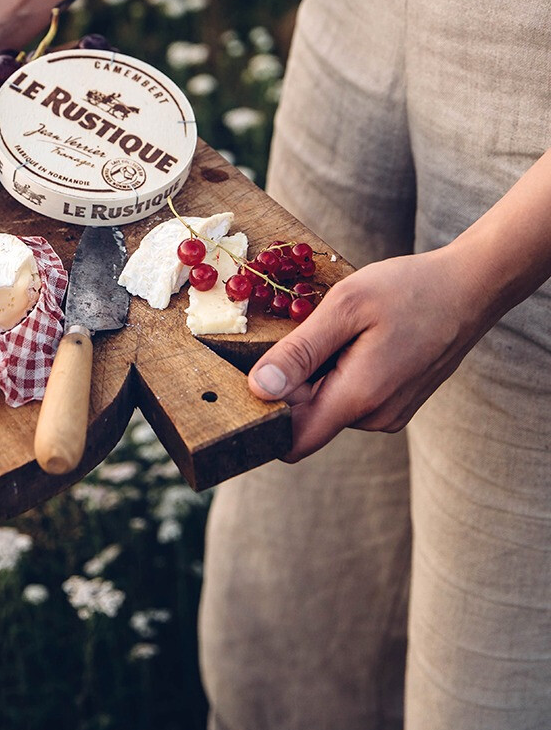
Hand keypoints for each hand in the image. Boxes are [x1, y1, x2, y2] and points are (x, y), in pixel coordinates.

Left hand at [247, 244, 497, 461]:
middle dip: (296, 380)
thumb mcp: (346, 307)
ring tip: (343, 329)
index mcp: (359, 398)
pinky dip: (342, 370)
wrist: (470, 288)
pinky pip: (351, 396)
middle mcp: (375, 419)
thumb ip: (299, 352)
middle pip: (308, 417)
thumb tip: (258, 389)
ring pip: (329, 405)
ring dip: (321, 371)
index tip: (261, 370)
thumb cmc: (409, 290)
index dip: (267, 412)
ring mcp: (389, 414)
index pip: (293, 440)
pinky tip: (359, 337)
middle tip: (312, 328)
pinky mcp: (397, 404)